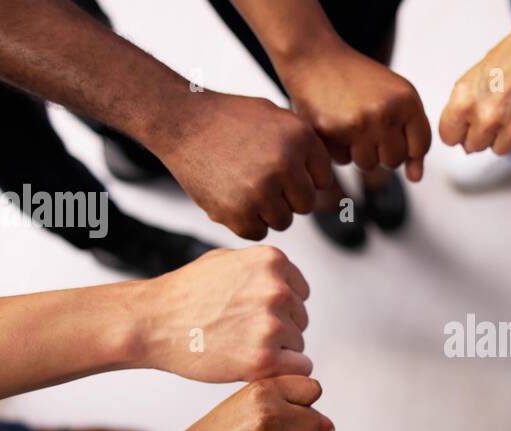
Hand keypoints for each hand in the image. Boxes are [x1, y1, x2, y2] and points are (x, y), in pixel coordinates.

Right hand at [136, 246, 311, 380]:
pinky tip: (253, 365)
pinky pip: (300, 368)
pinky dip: (282, 371)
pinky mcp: (265, 358)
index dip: (278, 307)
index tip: (252, 315)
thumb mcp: (227, 260)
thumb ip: (263, 268)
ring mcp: (272, 324)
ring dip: (276, 350)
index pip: (300, 292)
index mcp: (272, 261)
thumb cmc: (183, 294)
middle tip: (241, 333)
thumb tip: (288, 281)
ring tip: (239, 346)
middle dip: (278, 329)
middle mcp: (276, 289)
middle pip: (300, 319)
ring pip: (298, 344)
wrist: (152, 323)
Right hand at [155, 91, 331, 238]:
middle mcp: (285, 164)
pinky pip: (257, 231)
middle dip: (286, 197)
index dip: (300, 177)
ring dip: (266, 211)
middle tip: (259, 181)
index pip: (322, 181)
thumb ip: (306, 147)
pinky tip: (231, 197)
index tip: (277, 167)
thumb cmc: (230, 120)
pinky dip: (245, 221)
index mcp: (301, 138)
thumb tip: (329, 186)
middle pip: (304, 205)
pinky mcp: (236, 211)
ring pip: (283, 221)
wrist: (181, 121)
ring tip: (244, 187)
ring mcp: (260, 189)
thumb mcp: (277, 118)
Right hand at [284, 45, 430, 180]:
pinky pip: (343, 161)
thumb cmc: (359, 80)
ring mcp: (358, 124)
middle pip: (394, 161)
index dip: (405, 143)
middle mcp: (385, 113)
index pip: (419, 147)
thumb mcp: (395, 98)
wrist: (315, 58)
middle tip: (367, 124)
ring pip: (369, 165)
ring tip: (350, 123)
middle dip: (382, 150)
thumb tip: (416, 178)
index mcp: (408, 101)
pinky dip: (338, 149)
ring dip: (359, 152)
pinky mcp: (331, 132)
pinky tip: (334, 124)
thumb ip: (413, 137)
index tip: (391, 127)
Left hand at [439, 8, 510, 154]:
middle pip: (473, 146)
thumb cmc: (510, 59)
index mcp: (464, 101)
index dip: (459, 129)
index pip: (449, 137)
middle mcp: (487, 117)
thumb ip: (461, 112)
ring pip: (499, 149)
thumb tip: (463, 145)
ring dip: (504, 136)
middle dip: (482, 132)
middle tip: (497, 109)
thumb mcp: (471, 80)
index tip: (468, 122)